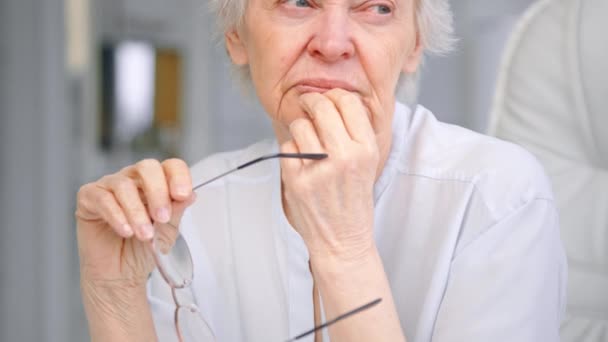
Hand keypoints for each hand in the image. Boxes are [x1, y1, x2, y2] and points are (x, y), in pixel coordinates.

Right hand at [76, 158, 193, 292]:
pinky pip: (103, 199)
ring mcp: (109, 186)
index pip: (170, 166)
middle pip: (147, 168)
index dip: (179, 176)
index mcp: (157, 182)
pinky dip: (117, 216)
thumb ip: (176, 211)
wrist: (120, 274)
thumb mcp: (167, 231)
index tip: (182, 195)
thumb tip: (191, 195)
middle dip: (158, 192)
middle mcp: (133, 179)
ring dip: (137, 211)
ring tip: (144, 234)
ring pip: (124, 185)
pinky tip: (126, 231)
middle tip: (162, 217)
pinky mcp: (88, 198)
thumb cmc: (143, 249)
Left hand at [280, 88, 384, 261]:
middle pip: (321, 107)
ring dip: (300, 128)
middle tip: (307, 105)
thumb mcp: (368, 163)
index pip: (348, 102)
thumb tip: (334, 98)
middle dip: (311, 102)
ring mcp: (319, 169)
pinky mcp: (296, 180)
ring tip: (307, 142)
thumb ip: (355, 132)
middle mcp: (344, 157)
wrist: (343, 240)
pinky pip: (286, 147)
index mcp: (366, 149)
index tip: (327, 99)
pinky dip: (291, 151)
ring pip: (300, 125)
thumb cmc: (354, 199)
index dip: (334, 95)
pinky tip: (301, 162)